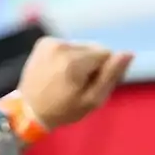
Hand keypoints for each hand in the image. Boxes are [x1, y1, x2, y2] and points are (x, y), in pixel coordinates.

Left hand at [18, 38, 132, 129]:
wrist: (26, 111)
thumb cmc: (62, 110)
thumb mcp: (91, 101)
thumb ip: (110, 76)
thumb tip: (128, 53)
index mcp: (73, 61)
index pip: (107, 54)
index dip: (104, 71)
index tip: (91, 86)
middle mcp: (61, 46)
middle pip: (94, 48)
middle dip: (92, 64)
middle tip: (77, 84)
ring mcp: (50, 42)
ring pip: (81, 47)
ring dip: (79, 60)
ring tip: (66, 80)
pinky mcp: (43, 42)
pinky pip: (68, 46)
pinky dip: (67, 57)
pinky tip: (58, 72)